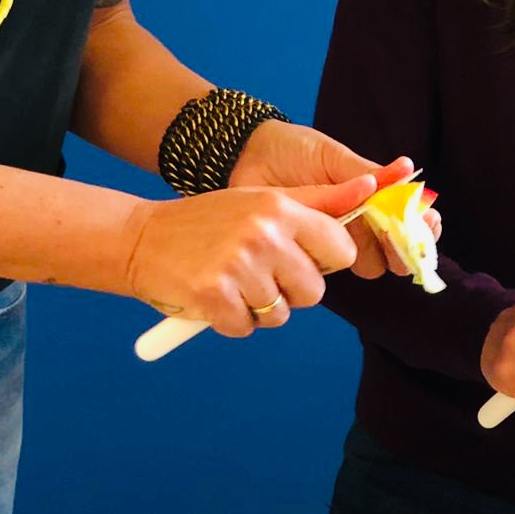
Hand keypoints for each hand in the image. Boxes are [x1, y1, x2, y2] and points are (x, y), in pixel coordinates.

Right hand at [119, 176, 370, 336]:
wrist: (142, 239)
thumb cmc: (208, 221)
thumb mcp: (261, 200)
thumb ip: (317, 201)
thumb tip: (372, 185)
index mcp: (279, 208)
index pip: (341, 250)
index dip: (322, 262)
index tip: (297, 258)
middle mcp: (263, 234)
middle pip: (315, 291)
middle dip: (290, 290)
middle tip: (255, 272)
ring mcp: (238, 266)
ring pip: (282, 314)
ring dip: (259, 308)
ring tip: (231, 281)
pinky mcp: (214, 297)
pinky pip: (246, 328)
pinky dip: (230, 320)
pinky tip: (213, 296)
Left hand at [228, 123, 439, 278]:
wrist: (244, 156)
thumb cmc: (292, 150)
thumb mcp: (331, 156)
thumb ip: (365, 173)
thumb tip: (408, 169)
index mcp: (370, 197)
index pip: (408, 219)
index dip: (421, 227)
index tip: (427, 225)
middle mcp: (357, 224)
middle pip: (393, 250)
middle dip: (401, 248)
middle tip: (396, 240)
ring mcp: (332, 242)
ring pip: (367, 264)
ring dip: (373, 256)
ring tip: (367, 240)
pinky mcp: (305, 254)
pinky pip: (329, 270)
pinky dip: (338, 265)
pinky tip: (338, 255)